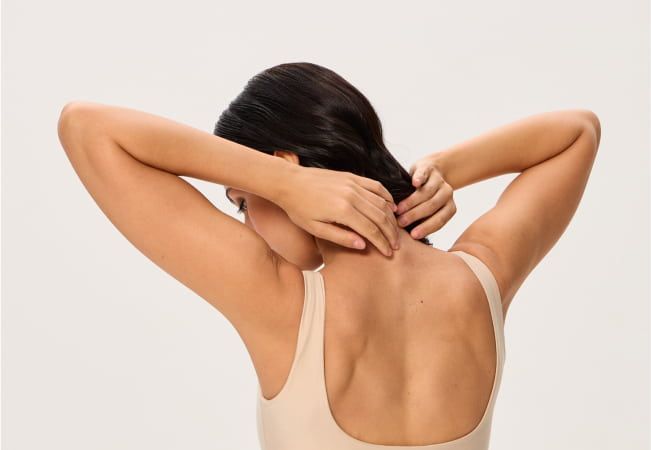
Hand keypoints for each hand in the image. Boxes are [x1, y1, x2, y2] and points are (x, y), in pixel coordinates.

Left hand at [276, 166, 399, 255]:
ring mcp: (353, 184)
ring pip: (381, 202)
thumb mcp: (316, 229)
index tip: (389, 253)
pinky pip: (375, 186)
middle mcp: (351, 195)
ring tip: (395, 230)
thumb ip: (341, 238)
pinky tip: (391, 207)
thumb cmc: (298, 208)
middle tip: (396, 245)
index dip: (382, 243)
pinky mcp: (351, 177)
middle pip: (380, 217)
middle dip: (391, 233)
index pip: (371, 230)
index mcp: (342, 211)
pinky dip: (386, 197)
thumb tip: (363, 245)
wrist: (289, 182)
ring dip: (391, 217)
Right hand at [395, 154, 456, 238]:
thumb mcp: (428, 213)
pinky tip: (413, 184)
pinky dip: (420, 179)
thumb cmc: (425, 200)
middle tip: (401, 222)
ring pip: (427, 192)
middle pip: (432, 206)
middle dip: (415, 215)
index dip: (426, 228)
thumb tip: (410, 242)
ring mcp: (438, 180)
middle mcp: (447, 194)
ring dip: (412, 202)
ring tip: (398, 209)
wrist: (431, 172)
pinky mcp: (429, 169)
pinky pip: (424, 174)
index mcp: (449, 207)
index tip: (413, 235)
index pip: (440, 220)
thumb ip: (422, 223)